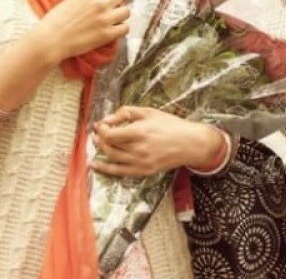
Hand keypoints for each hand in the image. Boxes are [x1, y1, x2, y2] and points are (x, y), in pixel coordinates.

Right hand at [27, 0, 128, 62]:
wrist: (51, 39)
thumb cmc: (54, 21)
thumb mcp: (70, 0)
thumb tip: (94, 0)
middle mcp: (100, 2)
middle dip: (114, 3)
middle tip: (109, 10)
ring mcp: (105, 18)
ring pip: (126, 11)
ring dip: (120, 15)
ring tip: (113, 21)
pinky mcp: (107, 34)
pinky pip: (125, 28)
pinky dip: (121, 29)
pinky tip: (114, 31)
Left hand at [91, 106, 223, 176]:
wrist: (189, 143)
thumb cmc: (170, 125)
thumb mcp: (148, 112)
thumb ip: (125, 112)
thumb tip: (106, 119)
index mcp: (139, 132)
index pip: (110, 135)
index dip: (101, 130)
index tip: (101, 125)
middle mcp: (138, 150)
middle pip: (109, 147)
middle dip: (99, 139)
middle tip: (96, 133)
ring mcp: (141, 163)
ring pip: (112, 159)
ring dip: (101, 151)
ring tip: (97, 144)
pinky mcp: (144, 171)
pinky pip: (120, 172)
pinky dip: (106, 169)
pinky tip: (96, 165)